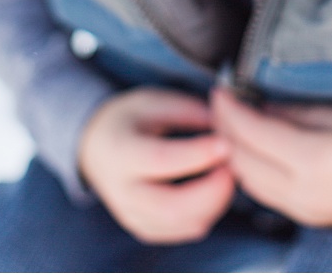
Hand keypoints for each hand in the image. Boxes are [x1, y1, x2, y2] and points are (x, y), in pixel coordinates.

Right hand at [77, 87, 235, 243]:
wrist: (98, 147)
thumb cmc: (132, 120)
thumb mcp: (155, 101)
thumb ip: (190, 112)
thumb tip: (227, 127)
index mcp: (122, 153)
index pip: (160, 160)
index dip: (198, 154)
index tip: (228, 143)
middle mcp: (123, 192)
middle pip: (171, 207)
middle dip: (213, 189)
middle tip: (234, 164)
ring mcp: (133, 215)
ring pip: (183, 224)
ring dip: (216, 201)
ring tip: (228, 172)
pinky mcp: (147, 228)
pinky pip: (185, 230)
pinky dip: (210, 211)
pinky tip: (216, 188)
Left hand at [210, 87, 331, 230]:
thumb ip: (301, 113)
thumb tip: (262, 107)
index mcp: (314, 161)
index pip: (252, 134)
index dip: (230, 110)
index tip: (221, 88)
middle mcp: (300, 192)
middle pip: (241, 161)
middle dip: (225, 130)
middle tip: (222, 102)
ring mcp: (301, 209)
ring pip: (246, 181)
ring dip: (234, 151)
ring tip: (235, 122)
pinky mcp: (305, 216)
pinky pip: (263, 192)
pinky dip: (250, 168)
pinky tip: (255, 148)